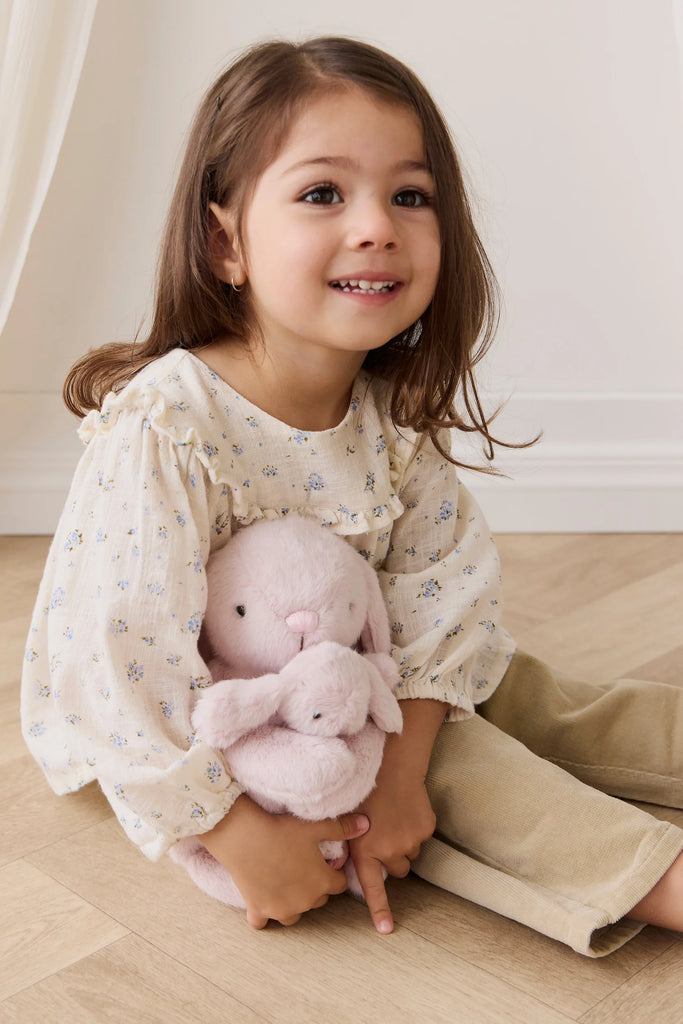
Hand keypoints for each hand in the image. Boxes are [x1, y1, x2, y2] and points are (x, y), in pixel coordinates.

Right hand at [199, 795, 369, 928]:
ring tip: (286, 882)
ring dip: (294, 902)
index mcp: (321, 882)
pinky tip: (263, 898)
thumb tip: (366, 825)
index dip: (333, 871)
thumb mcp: (315, 825)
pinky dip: (264, 914)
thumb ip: (343, 828)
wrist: (243, 836)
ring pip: (294, 915)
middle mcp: (304, 902)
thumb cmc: (281, 829)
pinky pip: (263, 923)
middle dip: (315, 886)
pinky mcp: (258, 910)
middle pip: (318, 899)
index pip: (339, 884)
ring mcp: (280, 909)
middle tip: (303, 866)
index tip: (324, 860)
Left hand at [349, 698, 445, 934]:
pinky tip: (405, 809)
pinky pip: (421, 838)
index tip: (386, 930)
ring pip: (409, 854)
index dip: (380, 910)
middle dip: (391, 857)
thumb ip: (345, 843)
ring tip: (392, 817)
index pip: (372, 888)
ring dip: (402, 843)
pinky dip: (415, 828)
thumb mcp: (344, 818)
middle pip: (396, 870)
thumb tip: (340, 864)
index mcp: (365, 850)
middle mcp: (388, 850)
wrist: (391, 765)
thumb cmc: (362, 789)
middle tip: (383, 833)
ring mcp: (409, 841)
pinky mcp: (425, 829)